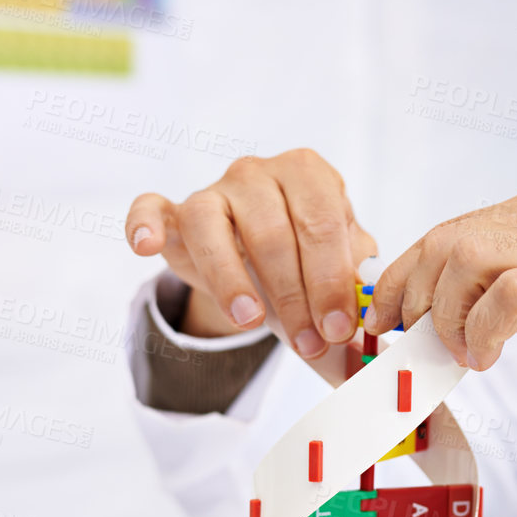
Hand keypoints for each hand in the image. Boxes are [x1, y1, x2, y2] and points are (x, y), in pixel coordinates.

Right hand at [125, 150, 377, 358]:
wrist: (260, 262)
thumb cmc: (305, 263)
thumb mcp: (336, 275)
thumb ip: (354, 299)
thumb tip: (372, 343)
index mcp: (310, 176)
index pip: (322, 223)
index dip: (331, 279)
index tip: (337, 328)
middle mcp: (259, 173)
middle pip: (272, 231)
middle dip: (292, 295)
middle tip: (307, 343)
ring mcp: (213, 189)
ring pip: (212, 224)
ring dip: (230, 278)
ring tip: (249, 321)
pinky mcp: (172, 212)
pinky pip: (150, 208)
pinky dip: (144, 223)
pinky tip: (146, 246)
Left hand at [360, 183, 516, 450]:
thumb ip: (501, 290)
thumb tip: (431, 314)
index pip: (447, 230)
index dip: (402, 276)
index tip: (382, 319)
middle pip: (447, 240)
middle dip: (415, 297)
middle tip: (415, 345)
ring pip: (468, 257)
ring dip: (448, 315)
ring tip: (462, 356)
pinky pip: (510, 293)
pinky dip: (482, 330)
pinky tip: (488, 358)